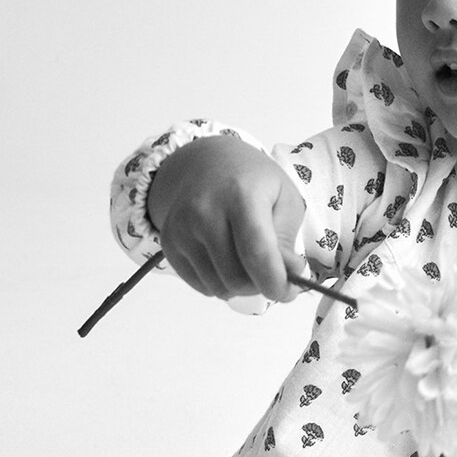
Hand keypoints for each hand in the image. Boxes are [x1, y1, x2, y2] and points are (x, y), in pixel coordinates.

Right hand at [147, 135, 306, 302]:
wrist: (207, 163)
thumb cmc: (254, 182)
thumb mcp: (286, 199)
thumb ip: (288, 241)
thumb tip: (287, 276)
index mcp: (240, 195)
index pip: (257, 253)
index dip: (275, 282)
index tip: (287, 292)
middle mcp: (204, 211)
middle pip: (236, 278)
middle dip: (261, 286)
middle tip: (271, 273)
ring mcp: (182, 228)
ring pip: (219, 287)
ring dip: (240, 286)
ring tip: (248, 262)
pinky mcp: (169, 243)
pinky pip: (201, 285)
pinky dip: (220, 283)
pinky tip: (227, 259)